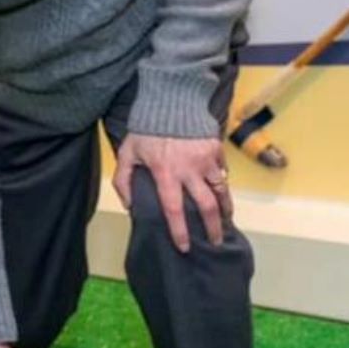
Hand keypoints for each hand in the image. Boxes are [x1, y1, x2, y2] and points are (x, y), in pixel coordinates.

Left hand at [112, 131, 233, 253]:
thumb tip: (130, 206)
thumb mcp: (127, 153)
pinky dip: (222, 184)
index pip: (174, 209)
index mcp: (166, 173)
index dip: (180, 231)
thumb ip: (123, 180)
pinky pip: (222, 172)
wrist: (171, 100)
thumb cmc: (145, 128)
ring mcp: (206, 159)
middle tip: (215, 242)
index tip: (185, 247)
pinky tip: (221, 192)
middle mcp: (189, 169)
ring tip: (225, 221)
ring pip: (221, 190)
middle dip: (213, 228)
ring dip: (224, 209)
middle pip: (207, 206)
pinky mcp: (216, 149)